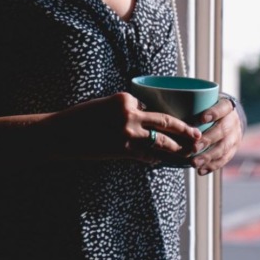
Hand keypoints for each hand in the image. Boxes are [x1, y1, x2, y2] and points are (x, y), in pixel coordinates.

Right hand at [60, 92, 204, 163]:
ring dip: (176, 148)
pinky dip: (155, 159)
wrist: (61, 134)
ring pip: (161, 142)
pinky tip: (160, 161)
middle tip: (197, 134)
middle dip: (184, 129)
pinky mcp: (123, 151)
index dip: (155, 113)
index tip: (169, 120)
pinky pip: (146, 156)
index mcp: (124, 99)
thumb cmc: (78, 117)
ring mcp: (127, 134)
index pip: (149, 105)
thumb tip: (140, 116)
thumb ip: (123, 109)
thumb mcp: (102, 105)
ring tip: (188, 152)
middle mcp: (129, 115)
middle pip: (165, 122)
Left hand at [188, 95, 243, 174]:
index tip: (202, 118)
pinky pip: (224, 159)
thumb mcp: (206, 101)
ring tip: (194, 163)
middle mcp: (233, 121)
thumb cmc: (209, 108)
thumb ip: (192, 104)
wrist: (229, 117)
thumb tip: (164, 104)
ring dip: (208, 157)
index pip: (222, 108)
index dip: (214, 113)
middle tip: (194, 147)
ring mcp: (235, 136)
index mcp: (226, 106)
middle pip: (222, 131)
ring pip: (224, 147)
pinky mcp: (233, 149)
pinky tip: (201, 170)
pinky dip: (212, 166)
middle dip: (208, 140)